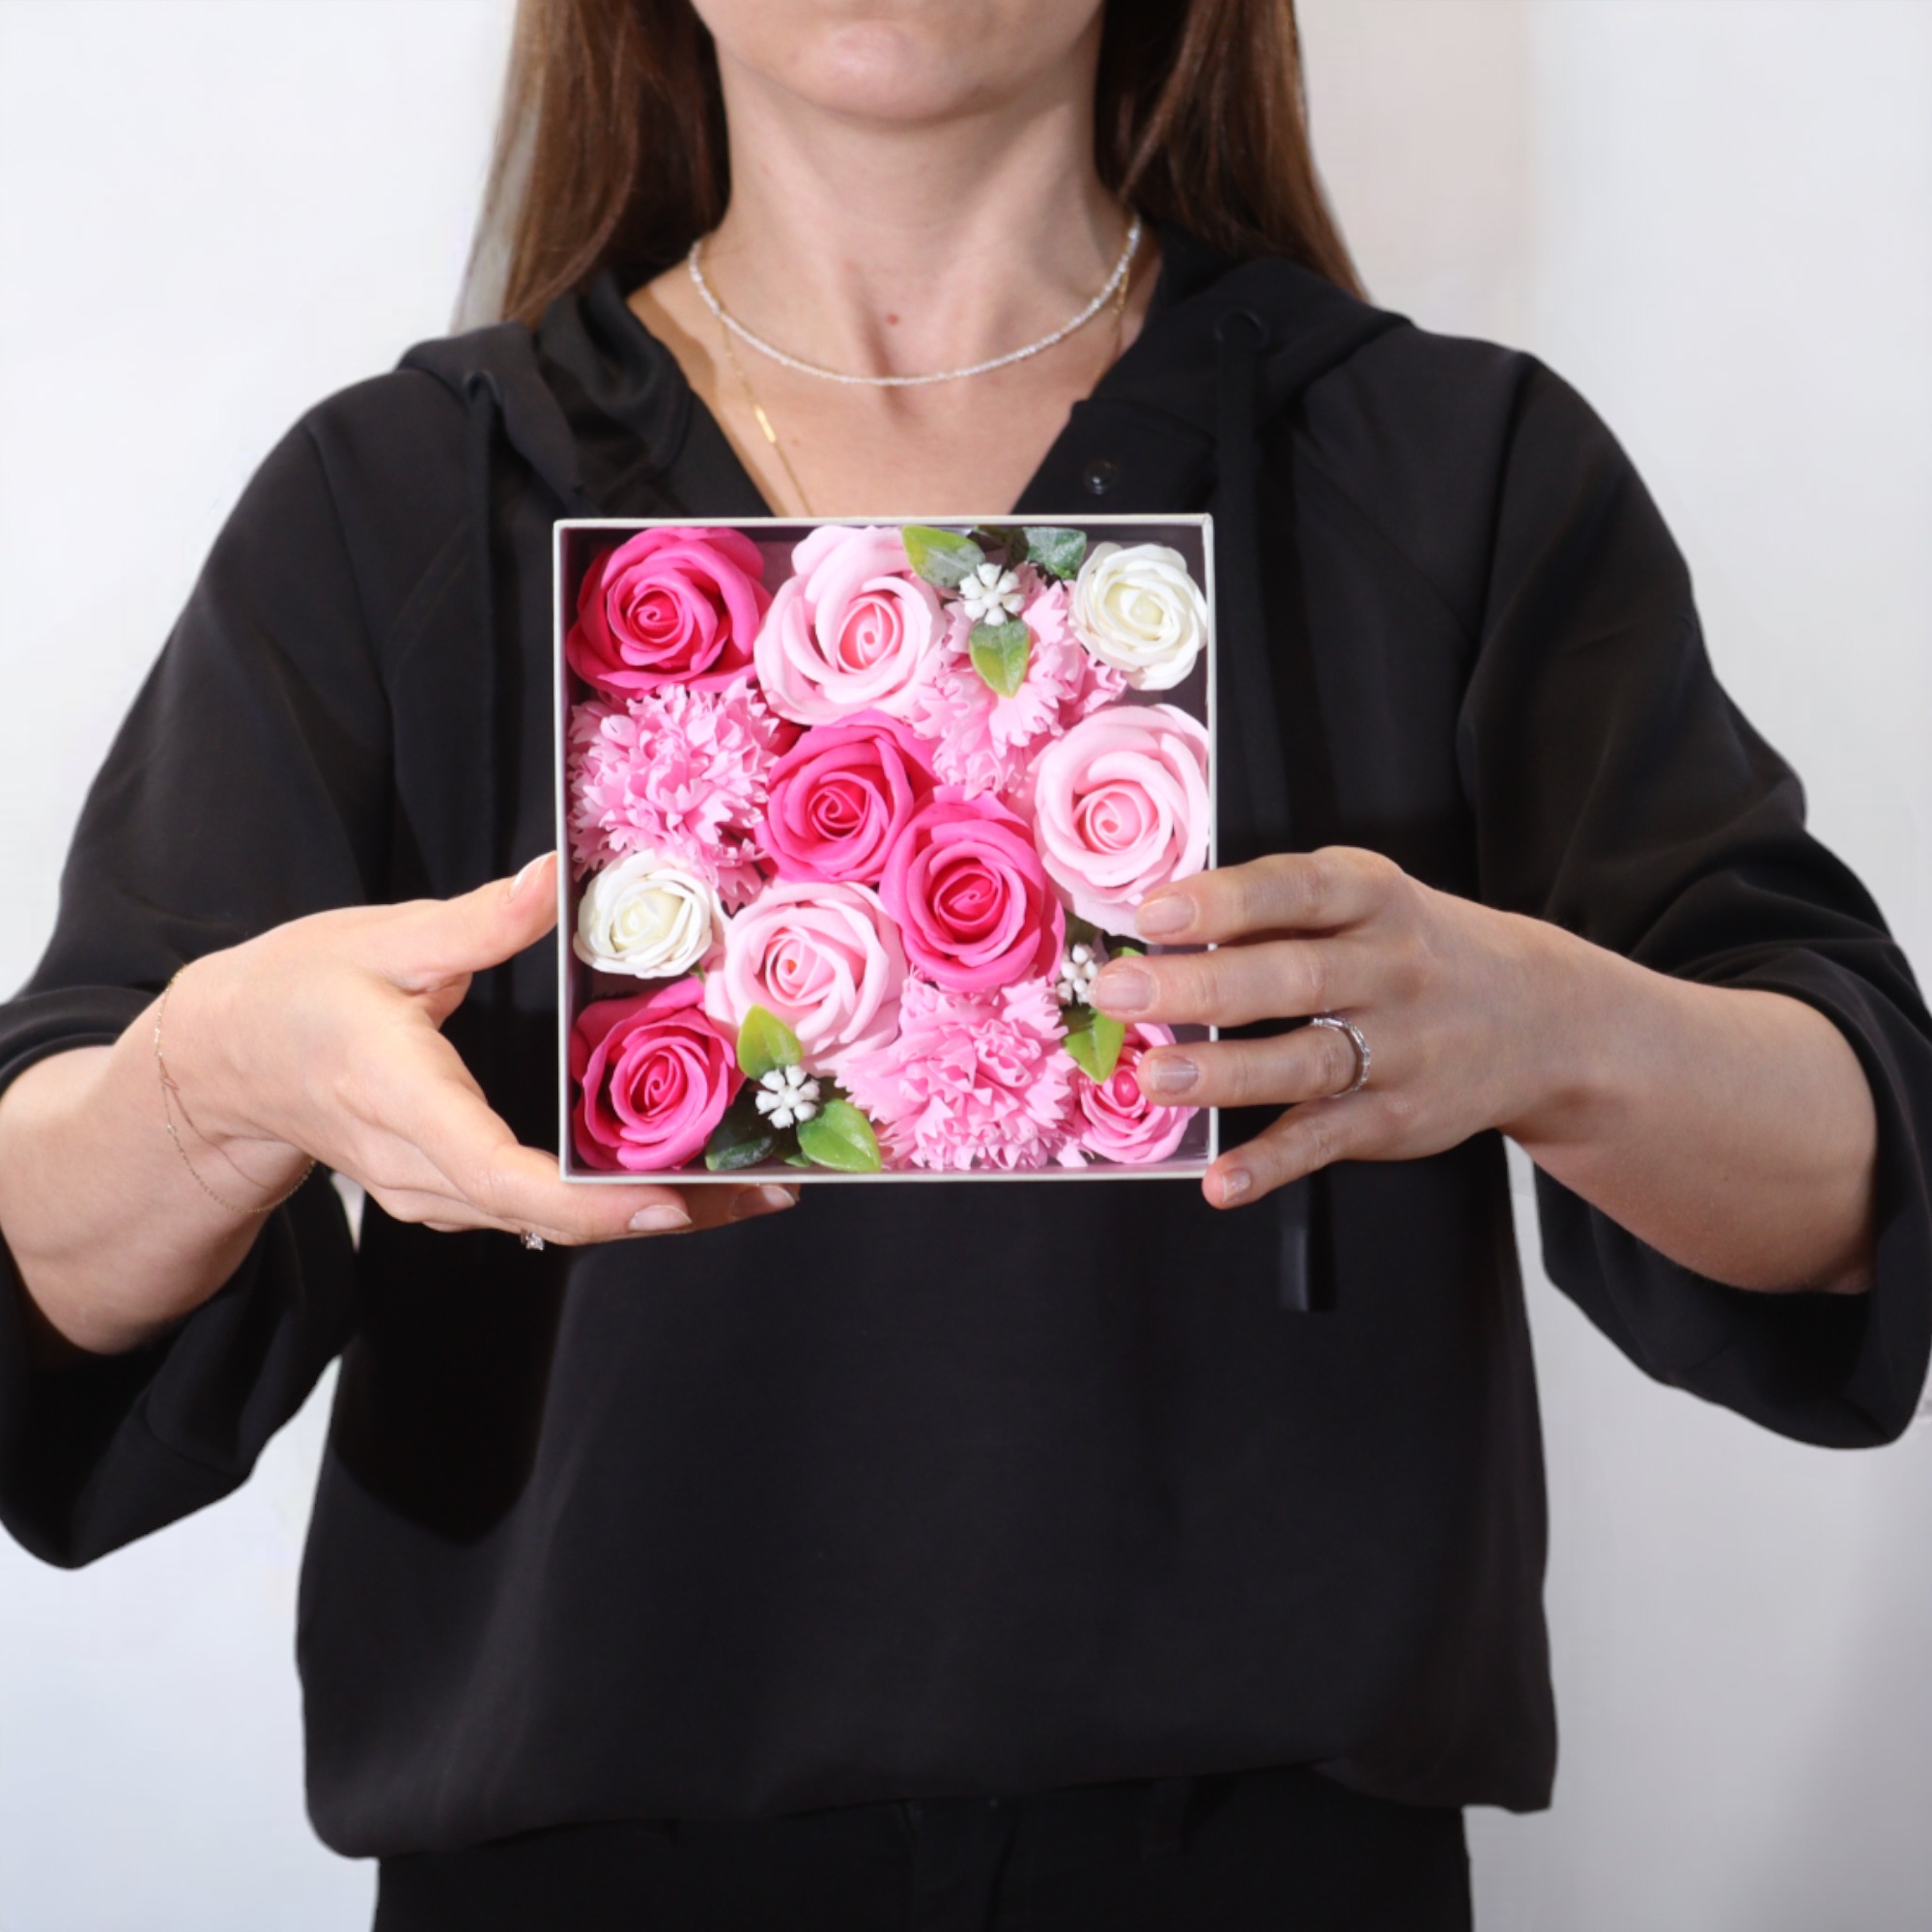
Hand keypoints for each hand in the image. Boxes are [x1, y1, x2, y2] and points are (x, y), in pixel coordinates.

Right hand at [170, 853, 791, 1243]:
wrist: (229, 1059)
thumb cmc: (297, 994)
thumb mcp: (382, 939)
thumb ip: (477, 921)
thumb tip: (555, 876)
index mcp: (404, 1101)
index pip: (504, 1176)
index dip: (593, 1202)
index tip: (675, 1198)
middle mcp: (423, 1168)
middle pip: (553, 1218)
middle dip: (665, 1211)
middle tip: (772, 1191)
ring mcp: (435, 1193)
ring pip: (554, 1226)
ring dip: (652, 1213)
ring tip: (755, 1187)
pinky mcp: (451, 1192)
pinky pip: (541, 1213)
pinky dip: (612, 1202)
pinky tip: (684, 1176)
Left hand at [1089, 847, 1570, 1208]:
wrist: (1540, 1019)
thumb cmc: (1410, 949)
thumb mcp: (1364, 903)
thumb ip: (1273, 913)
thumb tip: (1154, 928)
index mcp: (1373, 898)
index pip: (1297, 890)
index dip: (1224, 901)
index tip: (1154, 912)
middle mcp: (1390, 970)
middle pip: (1292, 978)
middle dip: (1201, 987)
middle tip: (1122, 993)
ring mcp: (1398, 1049)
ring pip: (1305, 1062)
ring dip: (1226, 1074)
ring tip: (1156, 1077)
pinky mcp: (1395, 1118)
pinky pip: (1326, 1140)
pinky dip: (1272, 1164)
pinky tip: (1221, 1182)